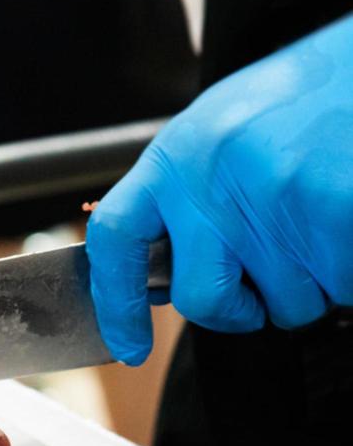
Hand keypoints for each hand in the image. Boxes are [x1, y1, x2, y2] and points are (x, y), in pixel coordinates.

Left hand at [86, 12, 352, 364]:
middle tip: (259, 290)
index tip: (127, 345)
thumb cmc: (300, 100)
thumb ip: (182, 199)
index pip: (114, 241)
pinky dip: (347, 270)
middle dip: (237, 312)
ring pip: (287, 303)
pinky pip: (341, 287)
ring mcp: (275, 202)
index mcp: (176, 159)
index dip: (115, 303)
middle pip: (204, 299)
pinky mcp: (334, 215)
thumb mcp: (218, 133)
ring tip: (319, 222)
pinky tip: (345, 222)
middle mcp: (215, 184)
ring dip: (310, 284)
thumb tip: (156, 277)